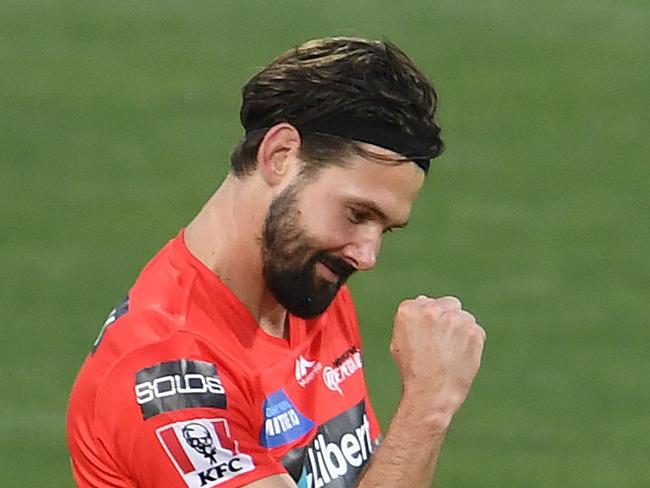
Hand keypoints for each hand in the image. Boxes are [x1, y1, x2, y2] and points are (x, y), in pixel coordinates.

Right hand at [390, 295, 485, 418]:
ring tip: (451, 353)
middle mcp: (431, 310)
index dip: (429, 320)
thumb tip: (424, 302)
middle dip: (447, 319)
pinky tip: (461, 357)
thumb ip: (412, 320)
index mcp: (409, 310)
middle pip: (447, 304)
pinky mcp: (473, 330)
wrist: (432, 392)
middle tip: (442, 342)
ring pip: (463, 317)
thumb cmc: (413, 371)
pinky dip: (472, 342)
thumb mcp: (399, 342)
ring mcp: (454, 319)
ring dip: (460, 330)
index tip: (428, 336)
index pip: (425, 303)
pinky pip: (476, 331)